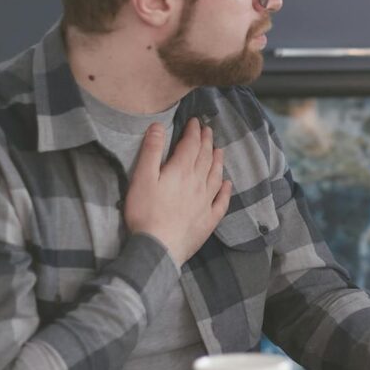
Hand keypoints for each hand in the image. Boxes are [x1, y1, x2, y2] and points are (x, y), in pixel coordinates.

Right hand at [124, 117, 232, 265]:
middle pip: (206, 158)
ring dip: (218, 161)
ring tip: (220, 151)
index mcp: (181, 171)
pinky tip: (228, 185)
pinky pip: (221, 202)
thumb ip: (151, 151)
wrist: (158, 248)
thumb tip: (158, 126)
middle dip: (207, 142)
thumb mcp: (142, 178)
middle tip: (208, 130)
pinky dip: (226, 191)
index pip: (191, 145)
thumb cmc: (145, 212)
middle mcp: (198, 184)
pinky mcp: (208, 220)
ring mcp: (206, 202)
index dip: (194, 132)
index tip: (195, 121)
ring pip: (216, 176)